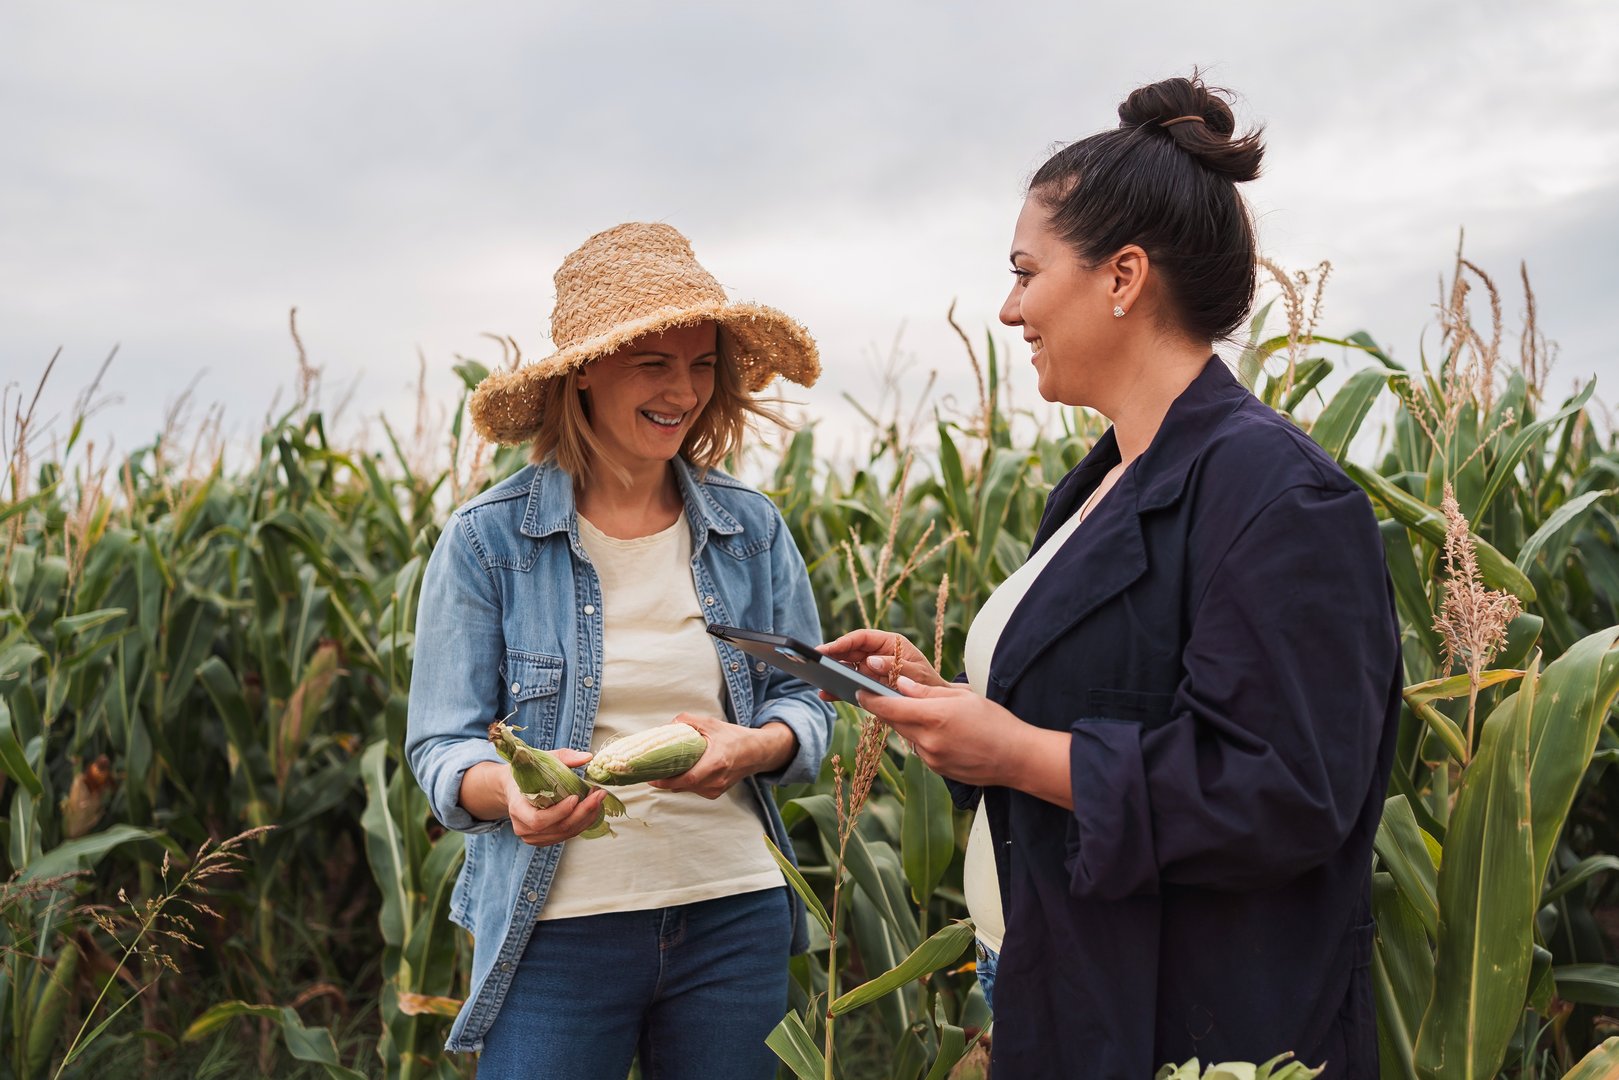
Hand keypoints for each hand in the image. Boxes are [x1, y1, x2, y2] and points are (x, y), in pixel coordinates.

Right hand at [501, 750, 611, 845]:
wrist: (513, 788)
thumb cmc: (527, 773)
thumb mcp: (540, 760)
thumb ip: (564, 757)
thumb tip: (587, 757)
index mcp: (517, 809)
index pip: (539, 820)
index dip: (560, 811)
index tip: (576, 797)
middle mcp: (524, 828)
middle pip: (558, 828)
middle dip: (583, 812)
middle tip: (599, 794)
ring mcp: (534, 837)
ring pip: (566, 833)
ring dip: (587, 817)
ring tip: (598, 798)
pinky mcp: (545, 839)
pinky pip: (567, 834)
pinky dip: (583, 823)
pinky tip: (592, 809)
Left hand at [647, 713, 794, 799]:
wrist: (756, 752)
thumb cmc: (734, 737)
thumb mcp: (711, 723)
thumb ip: (687, 721)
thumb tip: (666, 725)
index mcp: (715, 763)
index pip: (686, 779)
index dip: (666, 781)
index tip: (650, 777)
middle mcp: (715, 780)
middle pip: (683, 786)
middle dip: (665, 780)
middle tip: (650, 770)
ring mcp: (716, 789)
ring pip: (687, 789)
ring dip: (674, 781)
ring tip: (663, 769)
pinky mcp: (715, 793)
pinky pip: (694, 789)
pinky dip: (685, 782)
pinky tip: (680, 772)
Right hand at [818, 630, 947, 697]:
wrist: (934, 702)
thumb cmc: (928, 683)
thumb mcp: (917, 672)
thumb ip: (896, 665)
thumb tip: (871, 661)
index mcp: (889, 643)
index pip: (862, 637)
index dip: (844, 641)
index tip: (829, 648)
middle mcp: (877, 653)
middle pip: (850, 650)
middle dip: (833, 655)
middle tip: (816, 661)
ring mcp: (871, 669)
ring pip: (847, 666)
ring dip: (832, 672)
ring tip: (817, 680)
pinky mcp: (868, 684)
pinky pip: (849, 684)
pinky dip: (838, 689)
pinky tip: (825, 694)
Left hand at [854, 676, 1055, 793]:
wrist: (1016, 758)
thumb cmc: (994, 721)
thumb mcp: (962, 697)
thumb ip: (927, 691)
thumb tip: (899, 684)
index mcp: (933, 717)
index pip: (888, 708)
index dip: (870, 699)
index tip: (860, 691)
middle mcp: (927, 741)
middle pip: (894, 723)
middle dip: (888, 709)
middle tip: (885, 696)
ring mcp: (931, 759)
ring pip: (906, 736)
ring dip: (907, 724)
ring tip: (924, 714)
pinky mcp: (936, 770)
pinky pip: (920, 750)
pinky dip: (922, 738)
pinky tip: (940, 732)